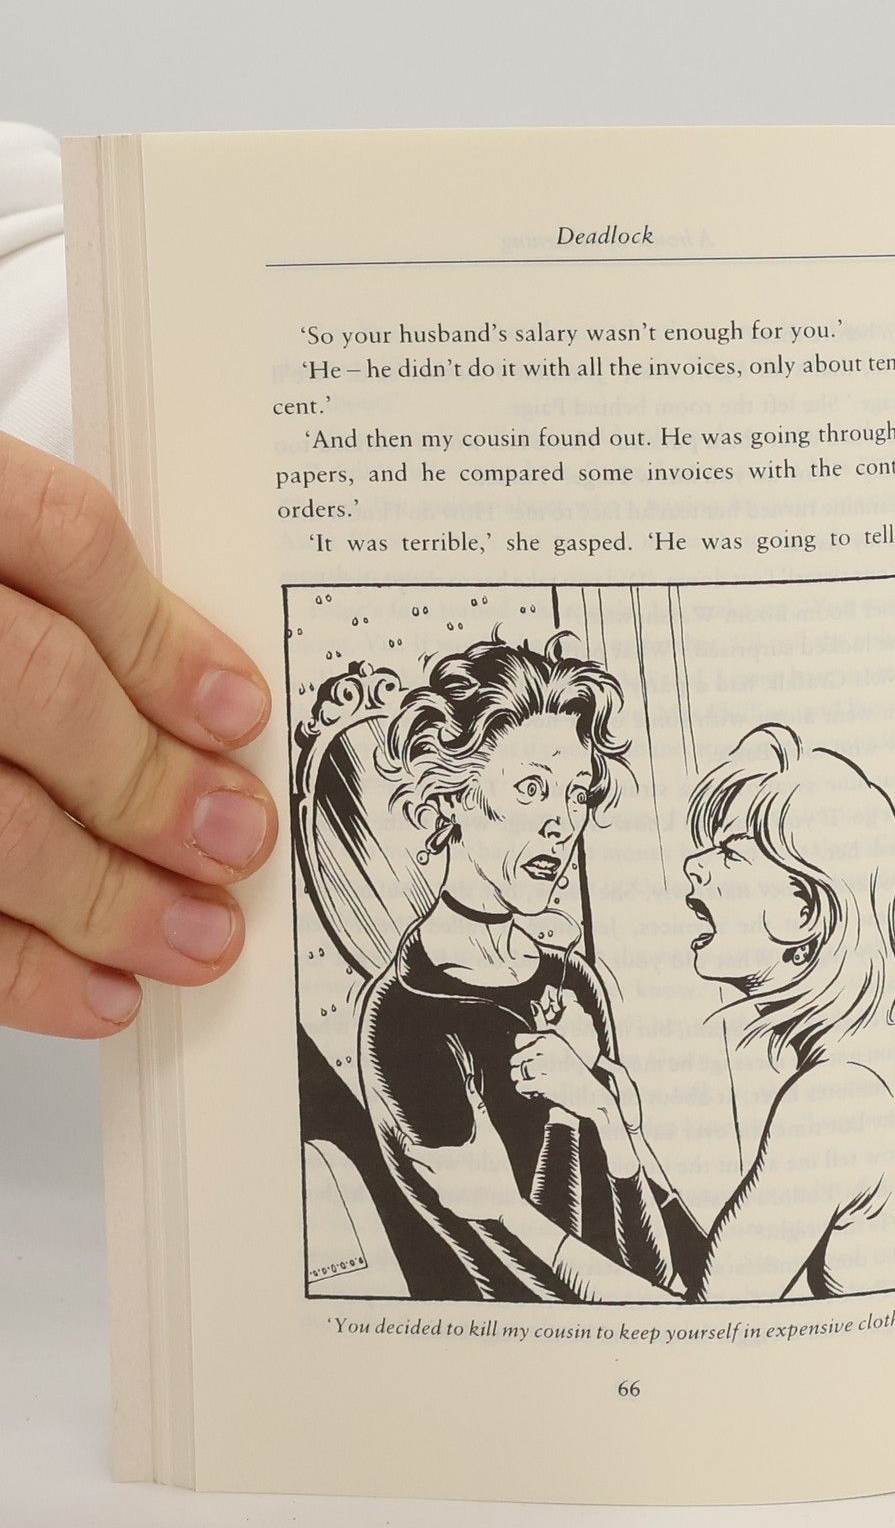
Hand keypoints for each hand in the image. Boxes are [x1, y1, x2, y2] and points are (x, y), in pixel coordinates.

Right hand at [0, 434, 276, 1035]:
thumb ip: (49, 604)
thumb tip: (199, 718)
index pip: (59, 534)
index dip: (161, 636)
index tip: (239, 715)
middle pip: (35, 683)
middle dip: (149, 781)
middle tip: (234, 842)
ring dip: (102, 895)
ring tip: (193, 938)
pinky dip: (20, 966)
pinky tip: (98, 993)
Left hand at [404, 1054, 525, 1224]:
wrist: (507, 1202)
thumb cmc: (497, 1163)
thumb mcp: (489, 1133)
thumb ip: (477, 1107)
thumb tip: (470, 1081)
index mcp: (442, 1160)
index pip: (413, 1152)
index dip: (411, 1146)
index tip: (409, 1143)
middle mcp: (436, 1179)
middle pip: (421, 1167)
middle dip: (428, 1160)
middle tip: (448, 1155)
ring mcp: (442, 1196)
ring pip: (433, 1181)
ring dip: (441, 1175)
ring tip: (466, 1171)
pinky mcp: (450, 1207)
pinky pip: (445, 1195)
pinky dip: (453, 1189)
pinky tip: (471, 1186)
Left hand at [510, 1028, 612, 1124]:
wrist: (595, 1096)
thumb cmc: (576, 1076)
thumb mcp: (562, 1054)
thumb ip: (540, 1049)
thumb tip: (512, 1050)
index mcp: (554, 1040)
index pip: (519, 1040)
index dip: (519, 1053)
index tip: (526, 1062)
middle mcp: (550, 1049)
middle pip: (516, 1057)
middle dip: (517, 1069)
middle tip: (528, 1077)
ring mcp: (549, 1067)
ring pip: (516, 1072)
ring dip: (520, 1081)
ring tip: (531, 1086)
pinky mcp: (547, 1084)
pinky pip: (521, 1086)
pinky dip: (525, 1092)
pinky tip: (535, 1093)